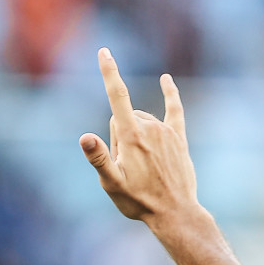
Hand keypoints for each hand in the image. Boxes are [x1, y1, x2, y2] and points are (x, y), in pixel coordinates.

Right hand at [79, 50, 199, 225]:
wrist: (175, 213)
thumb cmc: (139, 201)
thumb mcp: (112, 184)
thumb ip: (99, 158)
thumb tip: (85, 137)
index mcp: (131, 135)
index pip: (117, 95)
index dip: (110, 72)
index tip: (104, 51)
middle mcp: (150, 127)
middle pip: (124, 117)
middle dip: (119, 136)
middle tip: (126, 168)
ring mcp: (166, 131)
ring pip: (141, 121)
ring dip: (135, 137)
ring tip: (141, 168)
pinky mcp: (178, 138)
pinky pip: (174, 109)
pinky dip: (171, 94)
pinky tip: (167, 79)